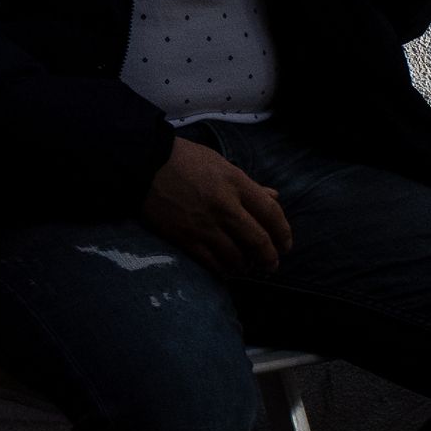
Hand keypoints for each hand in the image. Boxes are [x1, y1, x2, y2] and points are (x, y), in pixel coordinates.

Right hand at [139, 137, 291, 276]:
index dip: (283, 233)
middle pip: (258, 241)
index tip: (285, 245)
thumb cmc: (185, 160)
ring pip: (236, 257)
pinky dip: (223, 270)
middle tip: (271, 265)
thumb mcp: (222, 165)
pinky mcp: (185, 238)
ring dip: (246, 266)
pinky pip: (211, 262)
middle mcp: (224, 206)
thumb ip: (249, 185)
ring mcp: (204, 225)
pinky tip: (226, 270)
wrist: (144, 166)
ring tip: (247, 268)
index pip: (271, 214)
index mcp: (236, 183)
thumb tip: (274, 197)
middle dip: (269, 258)